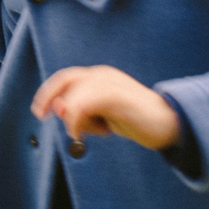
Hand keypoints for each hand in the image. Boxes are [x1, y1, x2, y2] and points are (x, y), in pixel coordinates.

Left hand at [30, 66, 180, 153]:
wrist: (168, 124)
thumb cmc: (135, 121)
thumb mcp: (103, 119)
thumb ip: (82, 114)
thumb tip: (58, 110)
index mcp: (100, 77)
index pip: (66, 78)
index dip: (49, 92)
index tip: (40, 111)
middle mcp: (102, 75)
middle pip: (66, 81)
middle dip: (50, 97)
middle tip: (42, 116)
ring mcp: (110, 82)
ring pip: (74, 96)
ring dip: (76, 119)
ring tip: (98, 131)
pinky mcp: (115, 94)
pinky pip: (84, 103)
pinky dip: (77, 120)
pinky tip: (84, 133)